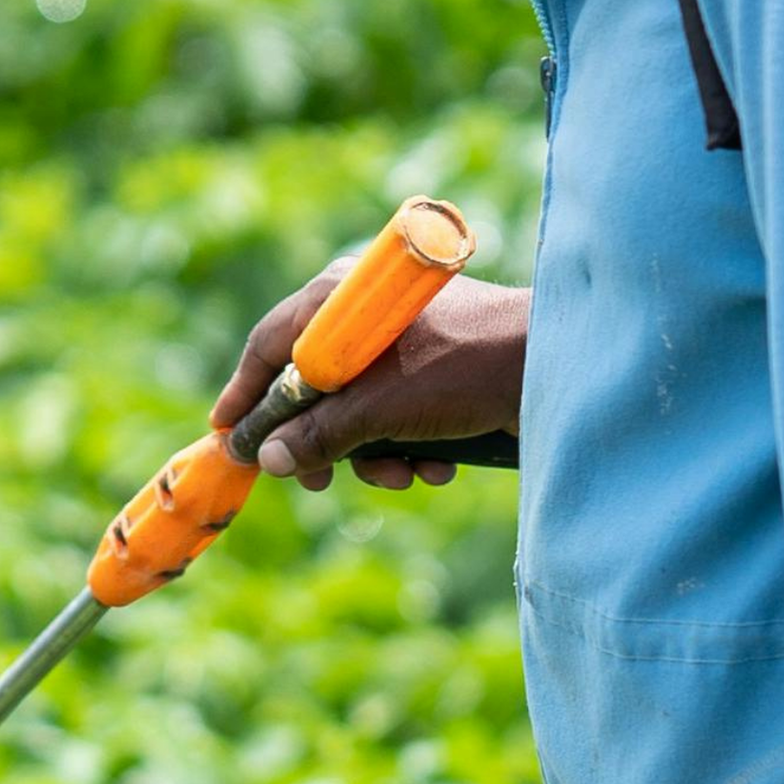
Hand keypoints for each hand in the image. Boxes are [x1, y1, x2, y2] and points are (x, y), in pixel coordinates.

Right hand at [208, 272, 530, 487]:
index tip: (226, 436)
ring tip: (404, 474)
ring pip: (357, 412)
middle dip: (323, 444)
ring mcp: (403, 343)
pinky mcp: (436, 372)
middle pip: (313, 388)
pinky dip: (410, 448)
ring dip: (375, 455)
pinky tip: (439, 465)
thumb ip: (319, 435)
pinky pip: (397, 416)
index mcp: (342, 298)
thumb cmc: (464, 369)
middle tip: (317, 484)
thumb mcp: (381, 409)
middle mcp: (366, 315)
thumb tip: (266, 460)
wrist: (558, 368)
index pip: (270, 344)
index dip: (245, 394)